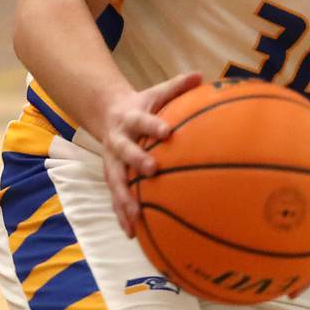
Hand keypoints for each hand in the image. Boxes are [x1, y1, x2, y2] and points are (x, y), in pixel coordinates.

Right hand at [102, 71, 201, 236]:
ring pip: (116, 182)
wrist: (109, 113)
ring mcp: (112, 162)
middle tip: (153, 170)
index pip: (143, 121)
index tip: (168, 131)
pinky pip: (116, 198)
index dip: (154, 125)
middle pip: (125, 152)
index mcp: (131, 119)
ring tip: (136, 217)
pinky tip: (133, 234)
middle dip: (137, 161)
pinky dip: (122, 215)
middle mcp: (118, 142)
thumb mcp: (158, 92)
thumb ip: (178, 86)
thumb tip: (200, 75)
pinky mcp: (112, 178)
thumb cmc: (144, 104)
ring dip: (124, 199)